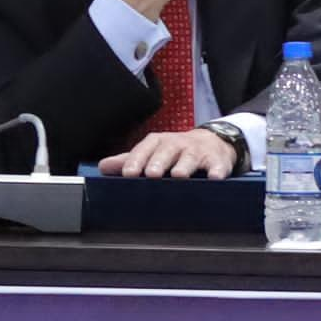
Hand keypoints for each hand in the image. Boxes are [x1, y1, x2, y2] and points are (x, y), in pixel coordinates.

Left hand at [99, 126, 243, 178]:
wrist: (212, 142)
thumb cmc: (176, 152)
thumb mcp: (153, 152)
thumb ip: (129, 161)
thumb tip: (103, 167)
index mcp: (158, 143)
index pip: (145, 149)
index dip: (136, 161)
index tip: (128, 173)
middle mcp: (177, 144)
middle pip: (167, 151)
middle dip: (159, 162)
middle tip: (152, 174)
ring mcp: (198, 151)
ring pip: (190, 157)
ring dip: (184, 166)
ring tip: (179, 175)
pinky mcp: (217, 160)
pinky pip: (217, 165)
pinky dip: (216, 171)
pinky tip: (214, 178)